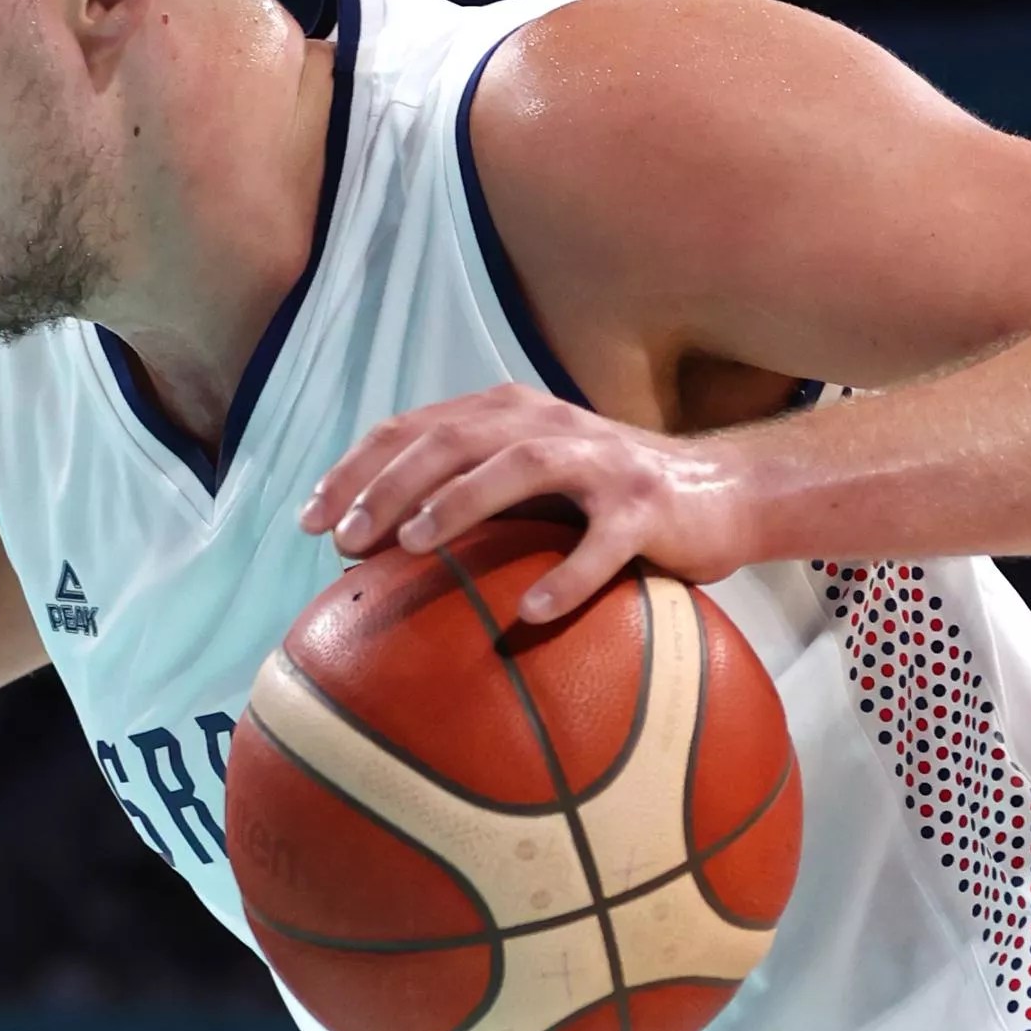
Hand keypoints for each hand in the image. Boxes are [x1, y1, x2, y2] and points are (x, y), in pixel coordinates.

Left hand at [298, 384, 753, 619]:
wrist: (724, 494)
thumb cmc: (605, 498)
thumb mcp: (527, 481)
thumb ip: (459, 493)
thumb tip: (366, 540)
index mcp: (510, 414)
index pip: (416, 428)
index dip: (356, 468)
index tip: (306, 520)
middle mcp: (550, 426)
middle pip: (455, 439)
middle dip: (390, 485)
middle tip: (343, 537)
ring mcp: (602, 464)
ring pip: (521, 468)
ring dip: (461, 503)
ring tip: (412, 546)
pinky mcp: (649, 511)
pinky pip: (603, 547)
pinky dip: (566, 578)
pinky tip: (528, 615)